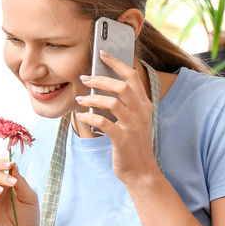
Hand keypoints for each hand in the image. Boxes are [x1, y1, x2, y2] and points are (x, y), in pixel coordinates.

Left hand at [74, 51, 161, 187]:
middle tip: (84, 78)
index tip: (102, 54)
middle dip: (101, 79)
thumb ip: (125, 105)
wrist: (141, 171)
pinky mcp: (123, 139)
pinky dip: (89, 117)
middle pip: (122, 86)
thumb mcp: (134, 121)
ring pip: (112, 102)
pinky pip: (103, 122)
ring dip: (92, 98)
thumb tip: (101, 88)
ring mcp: (133, 126)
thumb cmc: (133, 145)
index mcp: (145, 105)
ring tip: (79, 98)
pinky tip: (82, 116)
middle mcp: (141, 112)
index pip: (132, 77)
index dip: (117, 63)